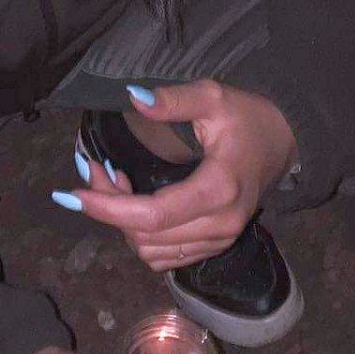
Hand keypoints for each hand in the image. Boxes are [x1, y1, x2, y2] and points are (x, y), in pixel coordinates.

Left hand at [68, 81, 296, 271]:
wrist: (284, 141)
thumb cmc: (247, 117)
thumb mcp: (213, 97)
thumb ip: (173, 100)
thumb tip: (133, 98)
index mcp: (219, 189)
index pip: (152, 216)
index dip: (107, 208)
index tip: (70, 194)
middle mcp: (220, 224)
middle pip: (145, 236)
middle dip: (109, 206)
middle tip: (96, 168)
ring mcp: (219, 240)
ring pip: (151, 252)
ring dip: (123, 222)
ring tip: (116, 180)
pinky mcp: (215, 245)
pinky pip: (164, 256)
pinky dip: (140, 235)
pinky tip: (136, 201)